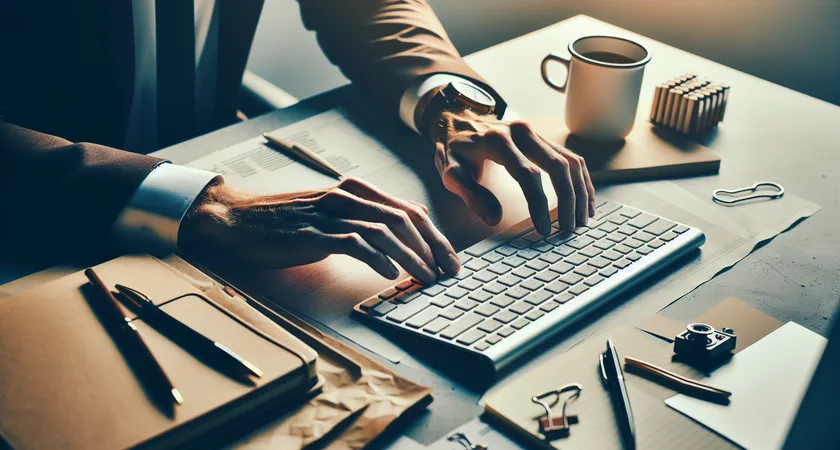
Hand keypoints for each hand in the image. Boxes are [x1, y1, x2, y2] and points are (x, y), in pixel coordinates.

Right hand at [178, 177, 458, 284]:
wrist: (237, 217)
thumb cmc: (284, 220)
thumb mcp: (329, 214)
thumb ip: (364, 220)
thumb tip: (404, 234)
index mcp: (355, 191)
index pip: (408, 210)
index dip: (434, 235)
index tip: (450, 258)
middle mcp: (347, 197)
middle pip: (404, 219)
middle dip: (432, 247)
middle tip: (448, 272)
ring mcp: (330, 214)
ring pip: (385, 230)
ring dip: (411, 256)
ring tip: (426, 277)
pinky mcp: (313, 233)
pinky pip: (355, 242)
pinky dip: (378, 258)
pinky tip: (391, 275)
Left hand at [430, 109, 595, 234]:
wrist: (458, 121)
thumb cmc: (456, 150)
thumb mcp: (451, 172)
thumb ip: (470, 195)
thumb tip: (494, 219)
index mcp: (498, 140)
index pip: (528, 174)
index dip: (539, 204)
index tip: (544, 229)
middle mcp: (522, 132)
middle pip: (558, 165)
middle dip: (568, 200)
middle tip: (568, 229)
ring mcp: (536, 132)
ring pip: (570, 160)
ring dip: (580, 192)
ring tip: (581, 220)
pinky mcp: (543, 138)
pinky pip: (571, 158)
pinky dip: (581, 180)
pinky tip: (585, 201)